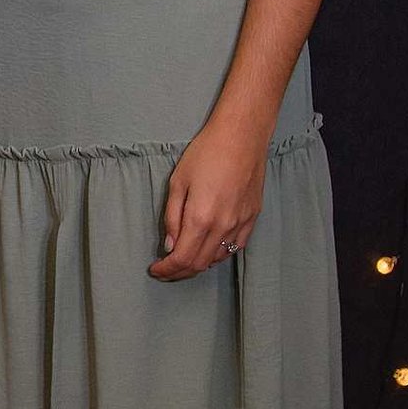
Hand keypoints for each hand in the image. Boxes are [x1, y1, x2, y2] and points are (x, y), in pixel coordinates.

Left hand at [149, 116, 267, 279]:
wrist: (242, 136)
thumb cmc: (206, 153)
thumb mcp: (178, 182)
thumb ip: (172, 217)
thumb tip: (169, 244)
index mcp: (201, 218)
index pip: (182, 258)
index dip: (166, 270)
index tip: (155, 270)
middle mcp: (223, 226)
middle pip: (199, 263)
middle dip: (179, 272)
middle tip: (165, 269)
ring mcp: (241, 224)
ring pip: (217, 258)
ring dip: (198, 265)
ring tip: (183, 261)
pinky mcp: (253, 218)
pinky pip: (235, 247)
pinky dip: (218, 255)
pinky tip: (208, 251)